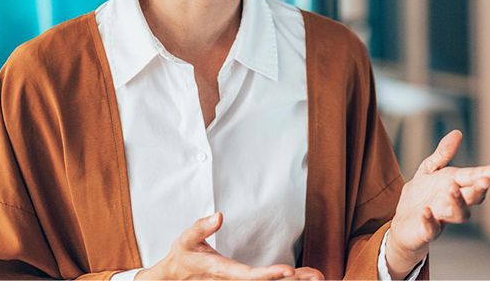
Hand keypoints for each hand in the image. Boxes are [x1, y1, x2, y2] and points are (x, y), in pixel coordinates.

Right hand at [135, 212, 321, 279]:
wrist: (173, 277)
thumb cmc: (182, 256)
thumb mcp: (186, 239)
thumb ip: (201, 227)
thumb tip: (219, 216)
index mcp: (221, 271)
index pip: (248, 275)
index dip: (269, 274)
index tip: (289, 271)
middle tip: (316, 276)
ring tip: (316, 276)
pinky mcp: (240, 280)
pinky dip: (282, 280)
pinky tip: (301, 277)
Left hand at [386, 130, 489, 277]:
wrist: (404, 221)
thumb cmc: (422, 194)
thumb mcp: (430, 169)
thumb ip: (443, 154)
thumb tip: (457, 132)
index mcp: (455, 185)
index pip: (473, 179)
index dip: (485, 174)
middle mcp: (453, 202)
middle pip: (471, 198)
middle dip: (477, 190)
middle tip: (483, 182)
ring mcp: (442, 217)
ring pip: (458, 215)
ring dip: (457, 203)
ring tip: (452, 189)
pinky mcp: (427, 230)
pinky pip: (432, 229)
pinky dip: (430, 222)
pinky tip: (426, 212)